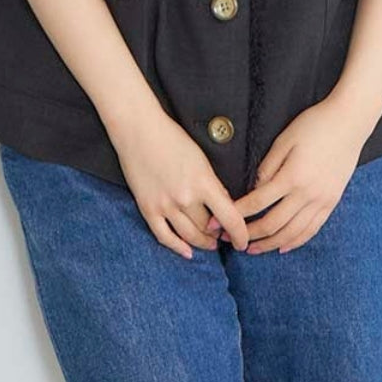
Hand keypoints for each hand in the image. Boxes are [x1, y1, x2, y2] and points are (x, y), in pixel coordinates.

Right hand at [108, 105, 249, 257]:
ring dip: (202, 243)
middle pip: (208, 230)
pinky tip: (187, 252)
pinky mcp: (148, 209)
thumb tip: (225, 209)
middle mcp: (185, 198)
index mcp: (203, 183)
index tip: (243, 242)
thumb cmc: (172, 139)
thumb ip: (214, 186)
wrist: (138, 129)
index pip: (230, 218)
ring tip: (209, 244)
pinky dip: (177, 247)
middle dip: (218, 236)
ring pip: (189, 236)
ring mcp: (165, 205)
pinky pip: (164, 237)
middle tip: (223, 237)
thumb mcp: (201, 160)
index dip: (240, 235)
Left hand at [210, 92, 377, 254]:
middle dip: (249, 235)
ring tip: (253, 249)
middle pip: (273, 224)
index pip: (257, 203)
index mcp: (291, 176)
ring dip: (270, 244)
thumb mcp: (285, 139)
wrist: (351, 121)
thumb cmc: (315, 124)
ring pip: (292, 233)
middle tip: (232, 240)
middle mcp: (307, 194)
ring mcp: (321, 201)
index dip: (236, 215)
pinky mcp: (331, 203)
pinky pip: (311, 230)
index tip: (219, 222)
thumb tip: (254, 191)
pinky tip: (282, 248)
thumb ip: (268, 167)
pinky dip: (295, 242)